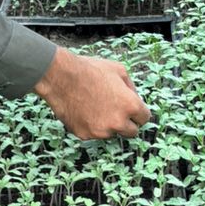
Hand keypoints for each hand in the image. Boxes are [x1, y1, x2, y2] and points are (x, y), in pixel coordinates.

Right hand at [35, 47, 151, 139]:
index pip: (144, 119)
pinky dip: (90, 125)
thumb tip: (135, 97)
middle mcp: (118, 122)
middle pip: (131, 132)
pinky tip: (83, 110)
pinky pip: (93, 133)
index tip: (133, 110)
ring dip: (108, 124)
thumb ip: (131, 87)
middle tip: (116, 111)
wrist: (61, 77)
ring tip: (95, 105)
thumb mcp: (119, 70)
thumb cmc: (89, 70)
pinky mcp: (85, 135)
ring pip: (111, 133)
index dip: (139, 113)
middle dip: (126, 122)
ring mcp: (101, 131)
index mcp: (130, 106)